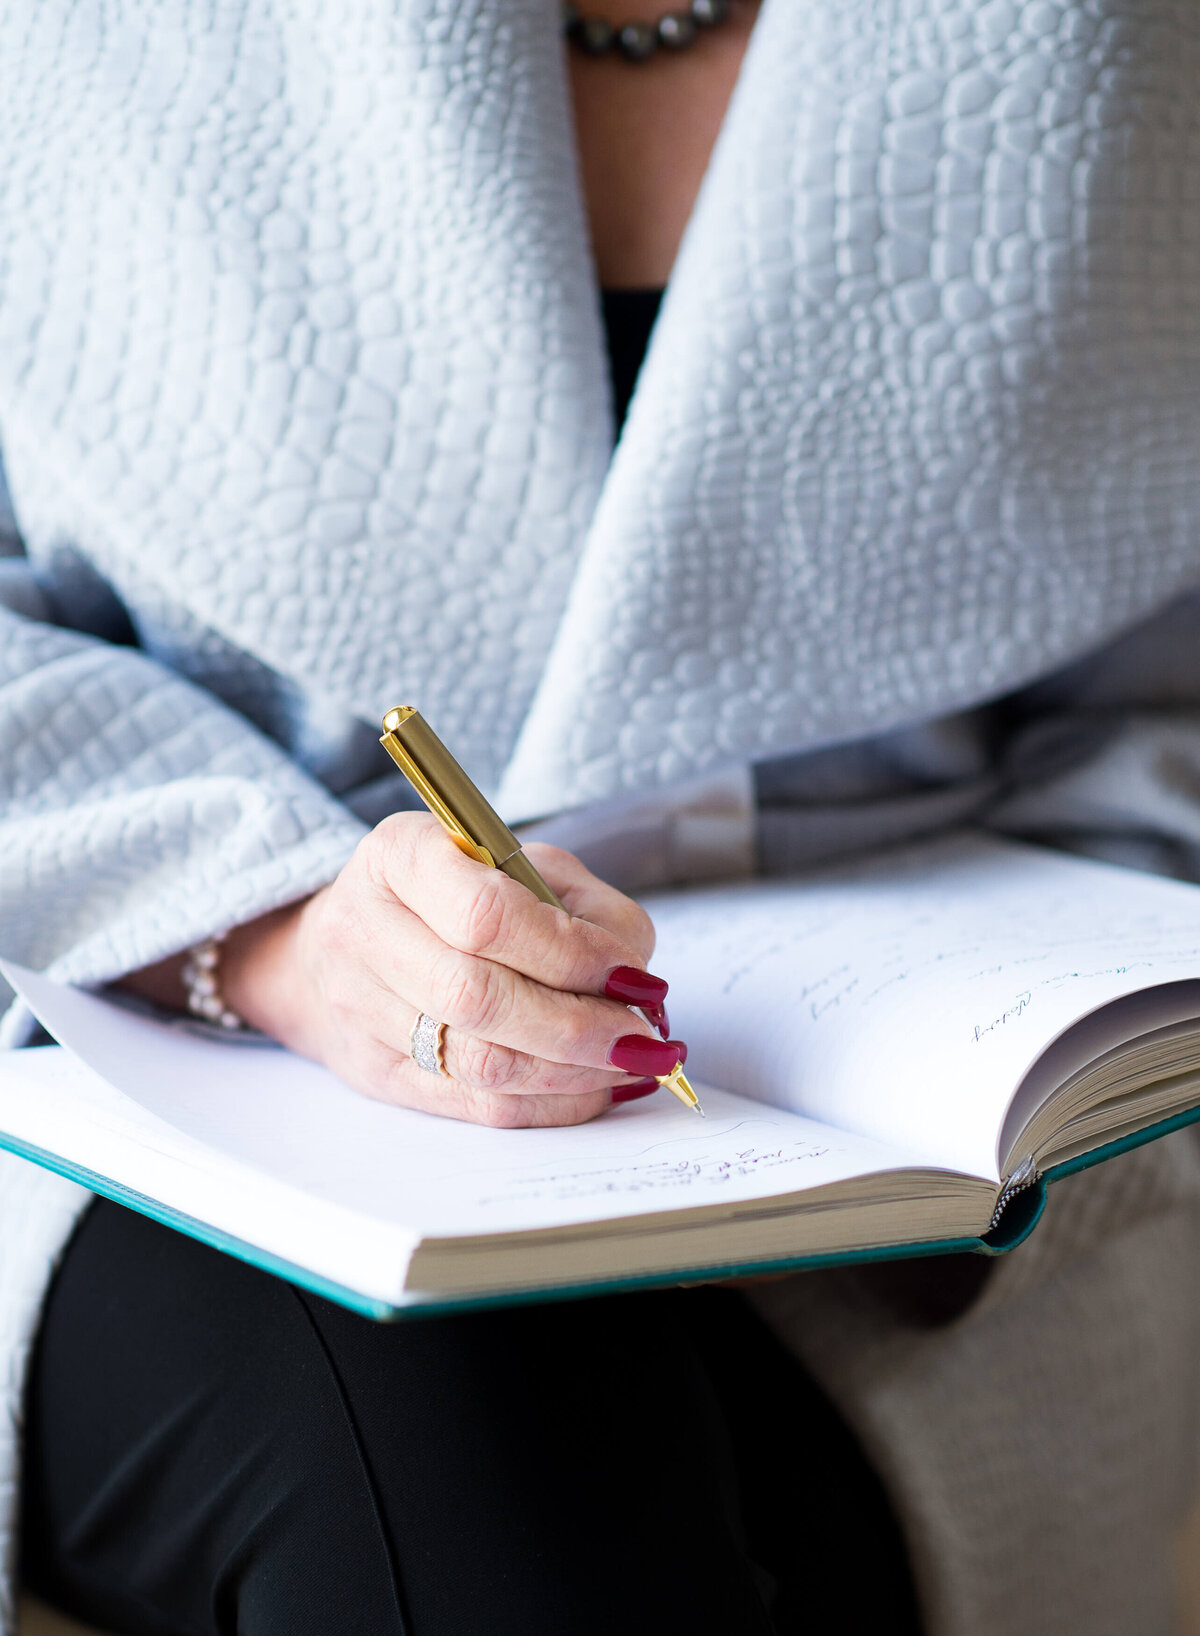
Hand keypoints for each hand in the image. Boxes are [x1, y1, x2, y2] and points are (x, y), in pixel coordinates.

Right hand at [204, 814, 684, 1127]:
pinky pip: (474, 1105)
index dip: (570, 953)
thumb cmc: (456, 891)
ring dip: (572, 1072)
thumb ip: (587, 910)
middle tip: (643, 1036)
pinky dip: (549, 1103)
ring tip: (629, 1061)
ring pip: (479, 1062)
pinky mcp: (374, 1072)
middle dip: (578, 1026)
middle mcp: (362, 930)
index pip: (485, 916)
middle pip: (476, 997)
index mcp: (399, 856)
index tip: (631, 974)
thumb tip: (637, 985)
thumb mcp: (523, 865)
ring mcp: (358, 1008)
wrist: (355, 935)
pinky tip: (591, 1085)